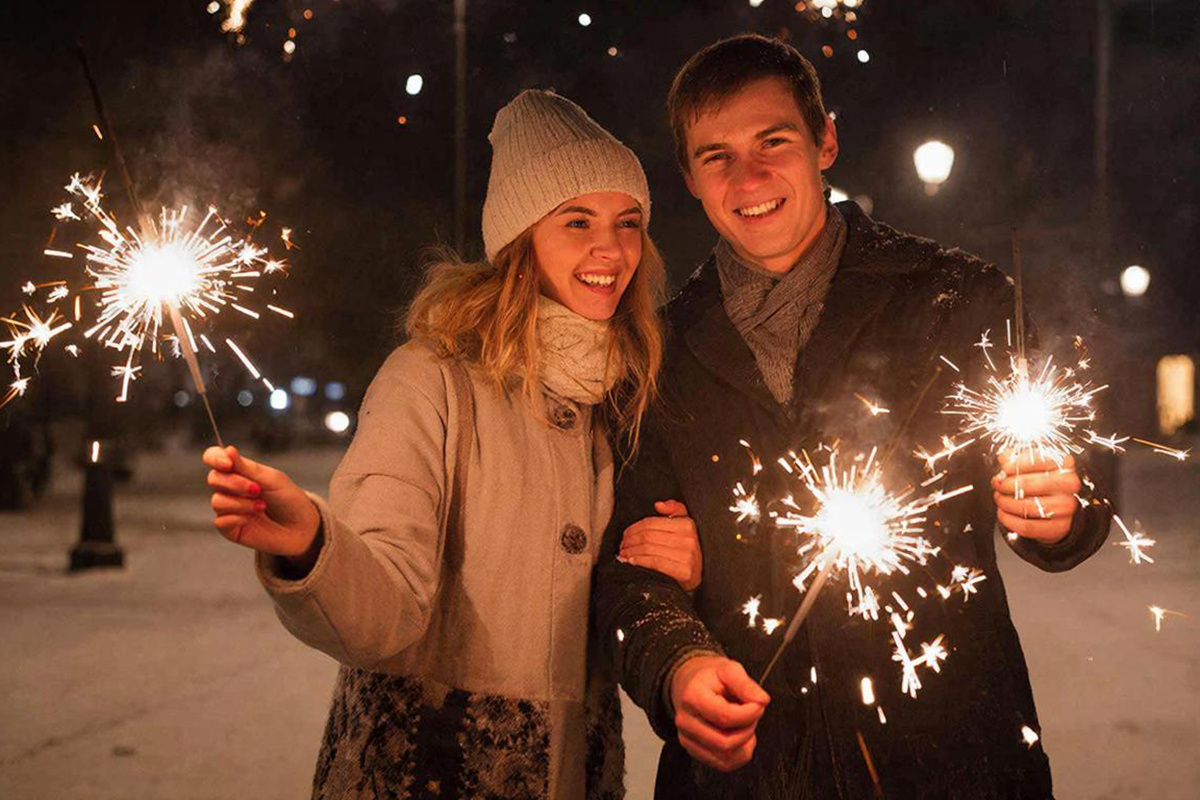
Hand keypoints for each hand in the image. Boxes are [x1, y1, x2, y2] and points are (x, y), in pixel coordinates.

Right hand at [202, 445, 320, 564]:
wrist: (300, 527)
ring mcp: (228, 508)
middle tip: (257, 490)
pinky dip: (237, 519)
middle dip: (235, 484)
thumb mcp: (271, 479)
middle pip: (214, 478)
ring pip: (217, 501)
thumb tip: (227, 449)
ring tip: (262, 506)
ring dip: (241, 504)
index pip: (214, 457)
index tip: (227, 464)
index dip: (215, 458)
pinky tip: (251, 519)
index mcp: (239, 471)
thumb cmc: (288, 499)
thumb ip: (246, 467)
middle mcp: (230, 488)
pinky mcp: (229, 528)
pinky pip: (220, 521)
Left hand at [618, 500, 702, 590]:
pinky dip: (639, 561)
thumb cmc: (686, 551)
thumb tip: (658, 505)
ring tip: (624, 554)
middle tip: (622, 546)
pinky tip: (632, 562)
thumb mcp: (684, 527)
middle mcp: (688, 539)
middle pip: (647, 536)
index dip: (633, 528)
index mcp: (687, 525)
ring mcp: (687, 556)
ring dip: (631, 552)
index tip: (625, 535)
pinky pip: (655, 562)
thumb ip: (675, 510)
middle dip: (630, 541)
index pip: (651, 523)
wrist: (697, 576)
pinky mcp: (684, 571)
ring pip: (648, 549)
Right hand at [671, 656, 769, 771]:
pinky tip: (740, 736)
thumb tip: (762, 701)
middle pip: (725, 742)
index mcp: (692, 697)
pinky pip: (724, 764)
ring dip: (745, 742)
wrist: (691, 685)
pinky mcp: (694, 751)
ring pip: (726, 758)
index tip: (759, 703)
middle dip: (748, 729)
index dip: (750, 713)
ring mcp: (687, 739)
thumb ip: (745, 684)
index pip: (725, 717)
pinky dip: (740, 753)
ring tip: (745, 723)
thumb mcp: (729, 669)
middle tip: (753, 713)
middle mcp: (685, 722)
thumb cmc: (711, 679)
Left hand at [991, 451, 1082, 543]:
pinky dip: (1009, 520)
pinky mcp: (1059, 527)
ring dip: (1005, 502)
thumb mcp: (1032, 465)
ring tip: (1000, 498)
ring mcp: (1066, 508)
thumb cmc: (1043, 481)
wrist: (1058, 507)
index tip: (1003, 469)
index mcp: (1064, 465)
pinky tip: (1003, 513)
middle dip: (1005, 485)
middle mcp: (1069, 486)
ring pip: (1025, 507)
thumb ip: (1016, 458)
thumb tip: (1003, 458)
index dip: (1014, 465)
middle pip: (1027, 485)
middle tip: (997, 484)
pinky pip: (1027, 526)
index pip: (1036, 461)